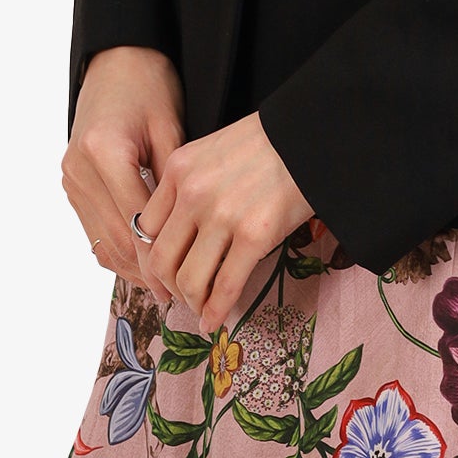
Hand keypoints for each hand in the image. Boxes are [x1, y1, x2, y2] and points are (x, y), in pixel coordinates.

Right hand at [62, 46, 184, 283]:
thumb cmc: (150, 86)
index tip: (185, 284)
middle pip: (116, 239)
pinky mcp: (70, 184)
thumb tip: (186, 237)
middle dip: (147, 273)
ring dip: (131, 269)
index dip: (160, 258)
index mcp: (104, 151)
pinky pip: (94, 230)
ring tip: (164, 289)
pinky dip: (117, 250)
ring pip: (101, 242)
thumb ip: (173, 183)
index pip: (136, 222)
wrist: (116, 61)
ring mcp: (70, 179)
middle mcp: (79, 169)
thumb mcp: (171, 128)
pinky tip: (143, 264)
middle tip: (180, 296)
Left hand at [133, 112, 314, 333]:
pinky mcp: (254, 235)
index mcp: (179, 168)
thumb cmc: (266, 143)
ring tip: (201, 308)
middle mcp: (193, 192)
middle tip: (178, 297)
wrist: (310, 136)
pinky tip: (215, 320)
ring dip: (192, 303)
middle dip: (168, 287)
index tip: (161, 272)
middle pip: (161, 259)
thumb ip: (191, 184)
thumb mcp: (212, 150)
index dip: (151, 257)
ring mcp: (222, 215)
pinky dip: (216, 311)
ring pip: (189, 280)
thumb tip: (181, 233)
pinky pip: (225, 286)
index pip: (147, 228)